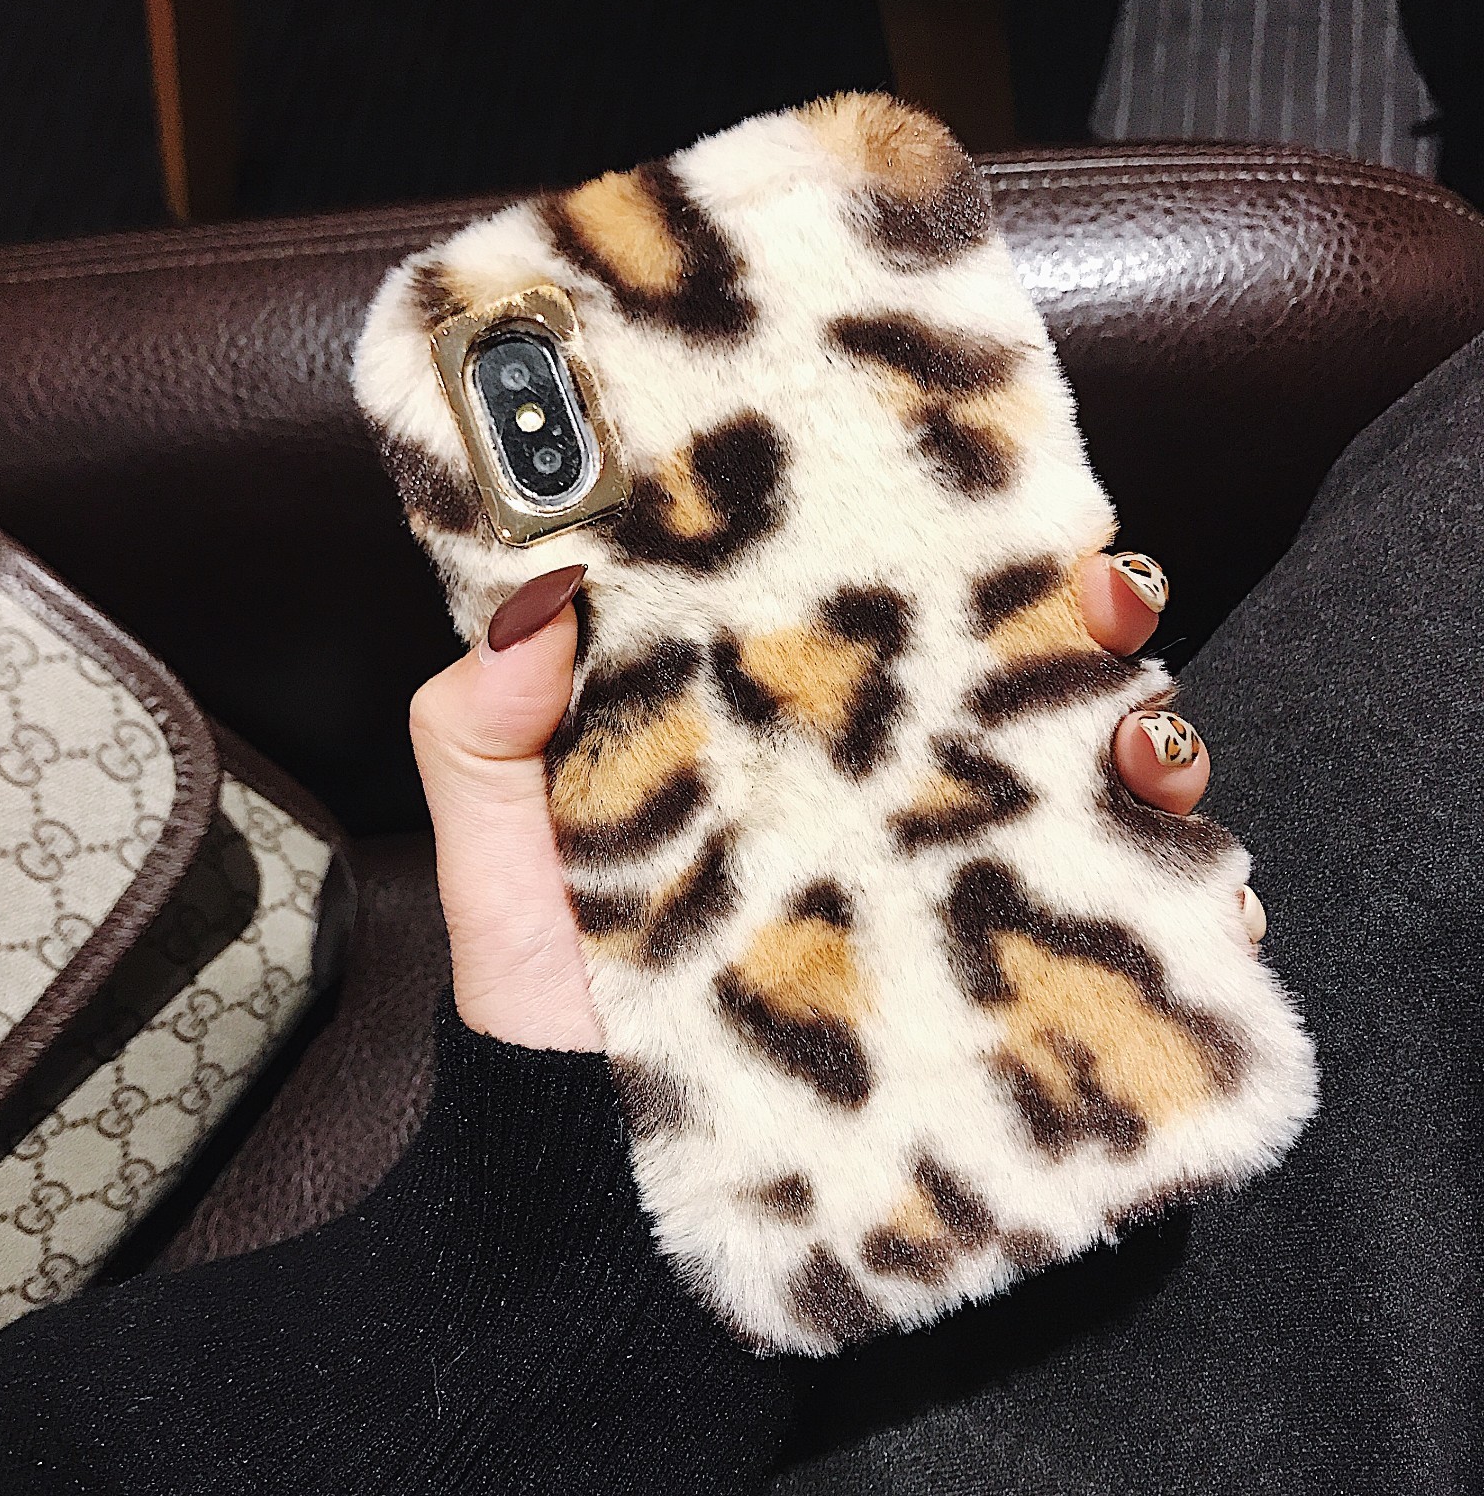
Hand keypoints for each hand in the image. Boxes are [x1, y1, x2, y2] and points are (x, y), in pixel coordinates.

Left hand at [407, 552, 1251, 1050]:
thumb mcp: (496, 858)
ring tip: (1144, 750)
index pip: (894, 623)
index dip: (955, 555)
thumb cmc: (553, 1006)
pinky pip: (1131, 959)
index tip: (992, 501)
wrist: (597, 1182)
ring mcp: (953, 908)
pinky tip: (1201, 899)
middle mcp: (889, 808)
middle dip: (1094, 630)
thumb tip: (526, 601)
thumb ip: (481, 730)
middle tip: (1101, 602)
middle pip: (1024, 692)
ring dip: (1157, 755)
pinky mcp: (1000, 1016)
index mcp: (788, 743)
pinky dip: (1189, 922)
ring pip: (1100, 804)